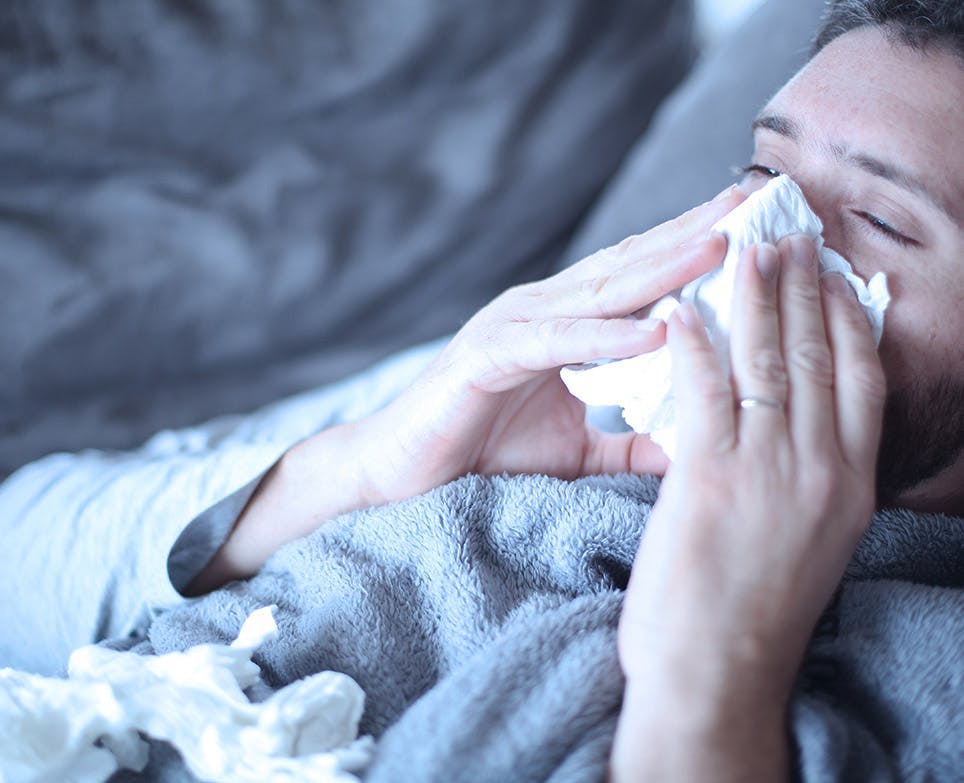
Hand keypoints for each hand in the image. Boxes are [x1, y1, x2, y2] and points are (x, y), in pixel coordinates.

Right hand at [190, 186, 742, 592]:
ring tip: (722, 246)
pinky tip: (655, 331)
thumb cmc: (484, 452)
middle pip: (630, 266)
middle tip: (757, 203)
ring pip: (598, 293)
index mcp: (565, 323)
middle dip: (693, 234)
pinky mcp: (487, 359)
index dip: (696, 250)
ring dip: (661, 268)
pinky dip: (604, 338)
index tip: (760, 231)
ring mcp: (513, 328)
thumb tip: (688, 452)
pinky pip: (555, 344)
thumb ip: (628, 445)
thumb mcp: (576, 451)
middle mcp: (543, 311)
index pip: (641, 279)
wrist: (402, 473)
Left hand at [611, 236, 885, 780]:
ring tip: (744, 246)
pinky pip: (707, 391)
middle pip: (818, 354)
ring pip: (768, 360)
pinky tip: (682, 307)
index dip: (845, 315)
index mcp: (849, 481)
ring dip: (755, 295)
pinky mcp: (711, 480)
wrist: (719, 677)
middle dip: (803, 286)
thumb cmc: (752, 612)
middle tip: (788, 232)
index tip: (831, 270)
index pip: (858, 377)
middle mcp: (822, 468)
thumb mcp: (804, 537)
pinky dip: (695, 342)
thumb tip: (799, 429)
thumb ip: (807, 478)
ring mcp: (769, 471)